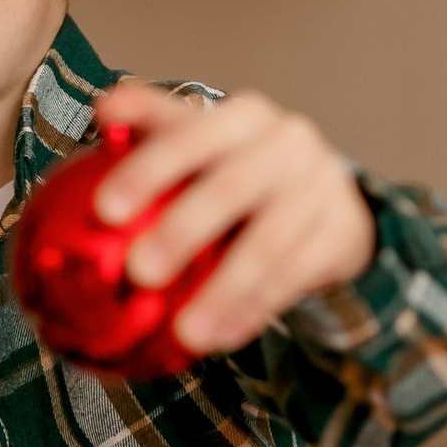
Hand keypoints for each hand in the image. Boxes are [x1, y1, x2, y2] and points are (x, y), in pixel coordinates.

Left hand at [92, 81, 375, 355]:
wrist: (331, 199)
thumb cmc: (243, 170)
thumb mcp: (205, 141)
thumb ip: (153, 122)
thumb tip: (105, 108)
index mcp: (244, 116)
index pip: (190, 136)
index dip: (147, 169)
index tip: (105, 210)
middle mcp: (287, 143)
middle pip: (231, 188)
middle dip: (182, 232)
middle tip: (140, 274)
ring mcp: (321, 187)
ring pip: (269, 244)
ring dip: (224, 292)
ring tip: (186, 334)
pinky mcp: (342, 232)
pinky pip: (295, 278)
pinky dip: (255, 311)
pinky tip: (222, 338)